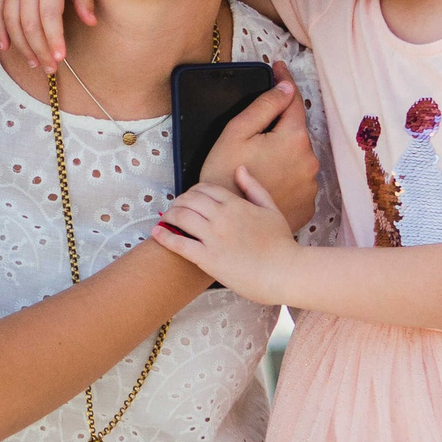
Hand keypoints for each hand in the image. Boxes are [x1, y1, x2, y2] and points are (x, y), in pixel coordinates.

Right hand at [0, 0, 90, 64]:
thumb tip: (90, 21)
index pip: (49, 16)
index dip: (53, 39)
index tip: (60, 57)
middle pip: (29, 24)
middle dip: (40, 49)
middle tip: (50, 68)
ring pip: (10, 21)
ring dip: (21, 45)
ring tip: (34, 62)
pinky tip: (7, 46)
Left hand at [152, 171, 302, 300]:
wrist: (285, 272)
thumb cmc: (280, 243)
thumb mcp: (271, 209)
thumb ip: (253, 188)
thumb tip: (240, 169)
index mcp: (235, 204)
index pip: (204, 188)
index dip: (192, 192)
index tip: (188, 199)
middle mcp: (221, 217)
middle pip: (188, 200)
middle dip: (178, 202)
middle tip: (174, 209)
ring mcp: (213, 237)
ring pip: (180, 217)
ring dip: (169, 215)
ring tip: (165, 219)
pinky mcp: (207, 258)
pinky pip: (179, 243)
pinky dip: (165, 236)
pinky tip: (157, 233)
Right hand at [199, 61, 315, 229]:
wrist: (228, 226)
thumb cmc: (224, 177)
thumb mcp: (236, 133)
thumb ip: (264, 106)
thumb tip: (285, 87)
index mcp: (293, 139)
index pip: (293, 100)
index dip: (284, 80)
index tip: (278, 68)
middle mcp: (310, 160)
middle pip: (296, 132)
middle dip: (279, 127)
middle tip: (254, 135)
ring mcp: (310, 184)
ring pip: (298, 157)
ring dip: (282, 154)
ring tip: (257, 164)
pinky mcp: (308, 203)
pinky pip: (298, 180)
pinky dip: (286, 177)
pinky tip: (266, 181)